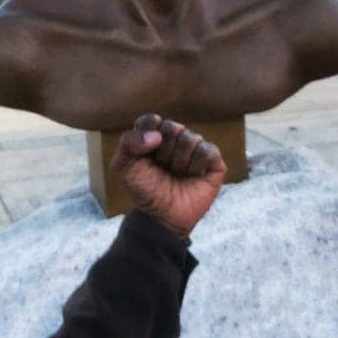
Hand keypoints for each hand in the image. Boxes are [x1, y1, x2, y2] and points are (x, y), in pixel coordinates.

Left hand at [110, 115, 226, 238]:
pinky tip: (193, 176)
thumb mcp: (123, 167)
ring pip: (190, 138)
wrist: (162, 216)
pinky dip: (197, 166)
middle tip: (162, 168)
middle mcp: (176, 138)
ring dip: (180, 162)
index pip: (151, 120)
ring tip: (177, 174)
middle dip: (164, 152)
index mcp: (154, 135)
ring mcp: (196, 148)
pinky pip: (207, 151)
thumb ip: (128, 142)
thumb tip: (157, 135)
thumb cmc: (144, 190)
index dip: (146, 139)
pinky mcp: (214, 161)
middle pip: (172, 128)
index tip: (145, 157)